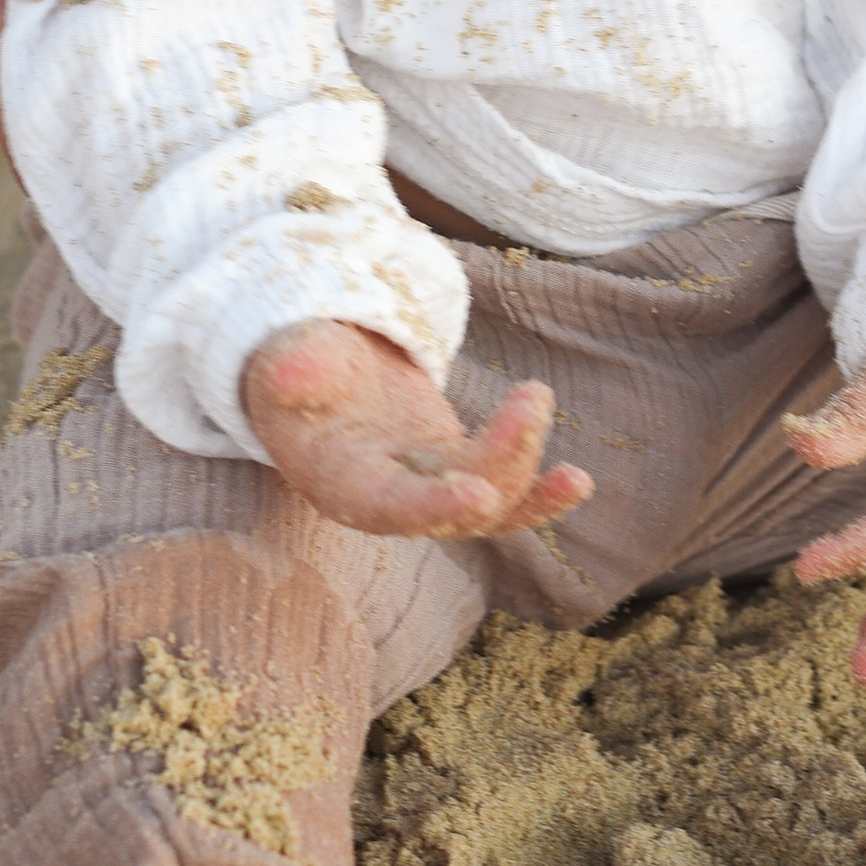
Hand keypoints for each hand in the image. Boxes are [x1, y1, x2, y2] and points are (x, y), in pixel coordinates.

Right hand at [244, 319, 594, 539]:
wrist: (315, 376)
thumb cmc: (296, 367)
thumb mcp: (288, 359)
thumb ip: (295, 368)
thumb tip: (291, 371)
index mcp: (340, 483)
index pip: (387, 506)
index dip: (431, 506)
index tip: (478, 496)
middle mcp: (388, 502)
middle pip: (451, 506)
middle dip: (500, 462)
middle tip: (531, 397)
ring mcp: (428, 488)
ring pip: (488, 499)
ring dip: (524, 460)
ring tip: (536, 394)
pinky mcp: (457, 470)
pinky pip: (504, 492)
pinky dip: (541, 494)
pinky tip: (578, 481)